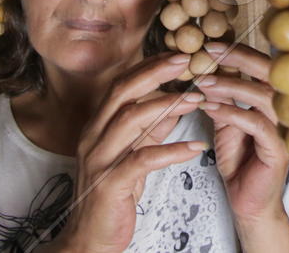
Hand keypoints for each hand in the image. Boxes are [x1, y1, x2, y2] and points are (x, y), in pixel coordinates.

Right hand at [51, 53, 205, 252]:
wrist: (90, 240)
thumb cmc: (113, 195)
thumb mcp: (134, 154)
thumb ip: (152, 129)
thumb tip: (176, 104)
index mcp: (99, 126)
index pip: (123, 85)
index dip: (150, 66)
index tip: (178, 54)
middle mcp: (94, 137)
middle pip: (123, 92)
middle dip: (156, 72)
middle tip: (187, 61)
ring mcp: (99, 160)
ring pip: (131, 120)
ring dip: (168, 106)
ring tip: (198, 99)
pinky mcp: (110, 184)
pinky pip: (142, 160)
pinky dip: (171, 151)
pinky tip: (196, 148)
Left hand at [196, 42, 288, 225]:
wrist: (248, 203)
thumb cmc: (240, 161)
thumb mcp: (228, 122)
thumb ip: (224, 97)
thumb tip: (208, 68)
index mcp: (278, 100)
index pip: (265, 66)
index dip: (241, 52)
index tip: (212, 44)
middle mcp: (288, 110)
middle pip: (271, 73)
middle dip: (239, 58)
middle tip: (210, 51)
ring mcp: (287, 129)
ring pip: (263, 96)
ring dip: (230, 86)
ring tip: (203, 82)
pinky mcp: (280, 149)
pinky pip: (256, 123)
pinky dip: (231, 113)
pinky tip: (210, 108)